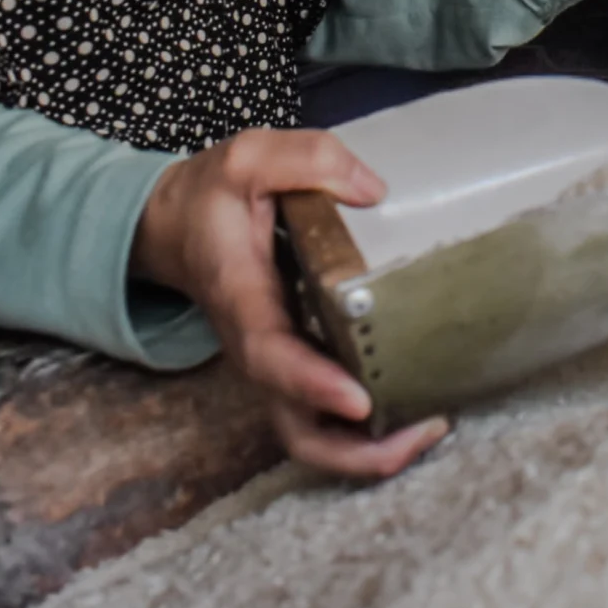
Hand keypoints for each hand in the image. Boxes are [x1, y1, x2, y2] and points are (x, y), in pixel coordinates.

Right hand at [131, 128, 447, 478]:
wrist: (176, 228)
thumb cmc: (211, 198)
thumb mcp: (247, 157)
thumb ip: (305, 159)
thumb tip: (371, 191)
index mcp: (241, 297)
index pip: (270, 353)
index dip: (312, 383)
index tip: (359, 399)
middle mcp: (257, 346)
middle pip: (296, 426)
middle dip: (355, 450)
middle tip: (422, 431)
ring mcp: (275, 365)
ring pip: (313, 434)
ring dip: (369, 451)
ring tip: (432, 428)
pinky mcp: (295, 366)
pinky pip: (325, 417)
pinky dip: (367, 432)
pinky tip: (418, 409)